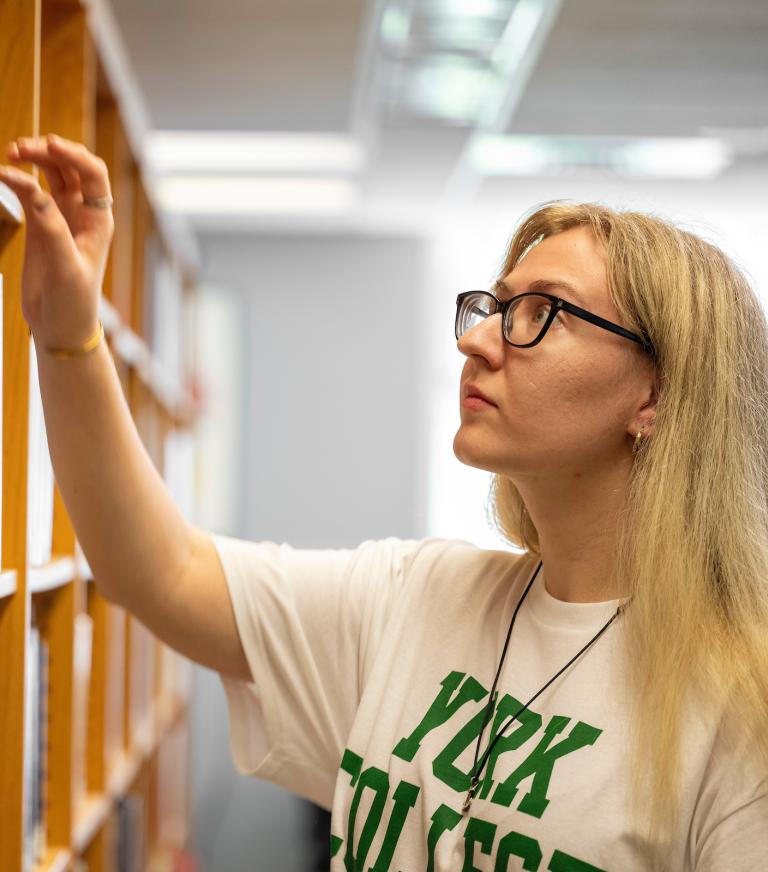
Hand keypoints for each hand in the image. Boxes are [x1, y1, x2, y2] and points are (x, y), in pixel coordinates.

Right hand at [0, 134, 114, 348]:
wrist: (60, 326)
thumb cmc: (73, 303)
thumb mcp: (66, 270)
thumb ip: (53, 232)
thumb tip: (36, 193)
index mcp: (99, 220)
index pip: (93, 174)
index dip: (74, 154)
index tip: (48, 144)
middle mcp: (82, 213)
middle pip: (69, 166)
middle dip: (48, 150)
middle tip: (19, 148)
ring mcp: (60, 216)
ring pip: (49, 173)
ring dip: (33, 158)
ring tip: (11, 152)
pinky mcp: (39, 225)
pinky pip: (28, 191)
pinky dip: (15, 178)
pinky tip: (1, 175)